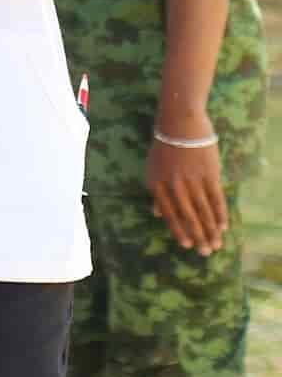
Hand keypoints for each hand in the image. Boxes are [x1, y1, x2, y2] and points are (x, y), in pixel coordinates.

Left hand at [147, 116, 228, 255]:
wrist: (179, 124)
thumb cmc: (164, 147)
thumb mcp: (153, 168)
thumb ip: (157, 192)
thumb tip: (156, 213)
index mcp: (157, 184)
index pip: (169, 213)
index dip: (178, 230)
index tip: (187, 246)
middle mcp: (173, 184)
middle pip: (188, 215)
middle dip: (198, 236)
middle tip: (207, 252)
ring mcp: (191, 179)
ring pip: (203, 210)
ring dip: (211, 229)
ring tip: (217, 243)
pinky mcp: (208, 173)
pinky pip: (215, 198)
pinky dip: (220, 213)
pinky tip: (224, 226)